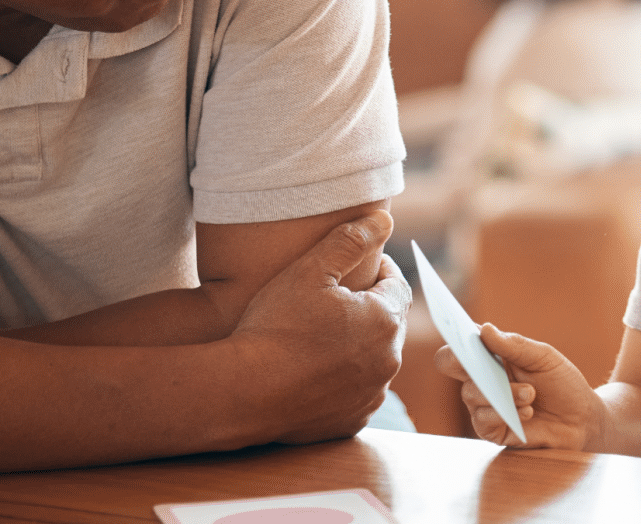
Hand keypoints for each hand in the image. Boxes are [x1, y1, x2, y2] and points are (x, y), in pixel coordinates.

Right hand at [231, 210, 410, 443]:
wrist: (243, 391)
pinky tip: (320, 369)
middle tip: (343, 297)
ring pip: (375, 360)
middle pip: (390, 323)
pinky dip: (346, 379)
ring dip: (361, 345)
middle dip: (372, 307)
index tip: (364, 265)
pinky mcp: (351, 420)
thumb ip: (350, 240)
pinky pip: (358, 393)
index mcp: (385, 320)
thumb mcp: (310, 270)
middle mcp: (388, 361)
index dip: (381, 271)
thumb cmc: (275, 327)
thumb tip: (384, 219)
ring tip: (329, 332)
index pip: (397, 286)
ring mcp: (370, 395)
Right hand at [436, 324, 603, 450]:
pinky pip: (482, 420)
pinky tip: (527, 411)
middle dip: (468, 362)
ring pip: (471, 393)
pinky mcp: (492, 430)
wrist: (582, 419)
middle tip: (485, 364)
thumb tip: (484, 329)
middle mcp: (482, 378)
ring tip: (530, 394)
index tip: (460, 332)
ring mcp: (484, 404)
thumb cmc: (562, 383)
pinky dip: (505, 413)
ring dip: (503, 393)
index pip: (462, 342)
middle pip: (451, 365)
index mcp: (491, 355)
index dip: (455, 334)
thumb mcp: (543, 357)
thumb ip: (514, 345)